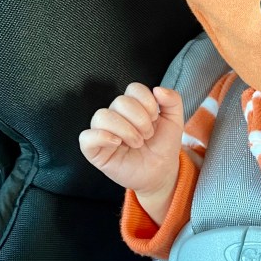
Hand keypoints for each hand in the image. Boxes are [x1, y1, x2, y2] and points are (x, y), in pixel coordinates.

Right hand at [79, 84, 183, 205]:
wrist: (161, 172)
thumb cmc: (163, 146)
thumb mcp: (175, 121)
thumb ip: (173, 100)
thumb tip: (158, 89)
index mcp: (133, 106)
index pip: (134, 88)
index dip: (147, 102)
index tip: (155, 119)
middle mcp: (116, 115)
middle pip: (120, 101)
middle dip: (140, 120)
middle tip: (147, 135)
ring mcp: (103, 132)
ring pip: (102, 116)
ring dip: (125, 130)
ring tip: (137, 143)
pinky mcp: (94, 150)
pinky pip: (86, 137)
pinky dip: (101, 137)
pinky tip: (117, 143)